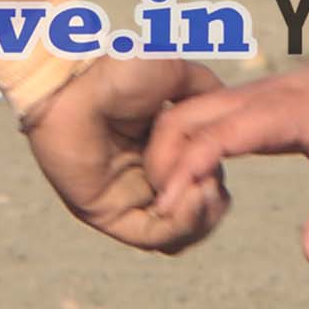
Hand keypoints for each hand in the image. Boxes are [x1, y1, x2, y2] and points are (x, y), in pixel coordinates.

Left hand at [25, 56, 226, 252]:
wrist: (80, 81)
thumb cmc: (120, 72)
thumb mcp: (177, 76)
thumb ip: (206, 92)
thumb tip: (228, 115)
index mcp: (159, 158)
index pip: (199, 193)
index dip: (217, 185)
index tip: (224, 159)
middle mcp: (143, 184)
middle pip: (193, 220)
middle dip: (213, 205)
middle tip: (213, 179)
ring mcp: (125, 202)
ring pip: (177, 235)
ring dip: (201, 216)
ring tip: (204, 185)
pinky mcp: (108, 216)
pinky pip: (153, 237)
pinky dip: (181, 223)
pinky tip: (194, 193)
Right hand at [147, 55, 308, 265]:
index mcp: (285, 113)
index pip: (221, 134)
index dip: (188, 168)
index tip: (167, 205)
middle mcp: (253, 99)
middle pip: (180, 120)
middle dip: (159, 165)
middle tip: (170, 212)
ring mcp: (241, 97)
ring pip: (177, 116)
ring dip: (163, 157)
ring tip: (181, 203)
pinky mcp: (237, 103)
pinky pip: (190, 120)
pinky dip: (176, 150)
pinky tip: (196, 185)